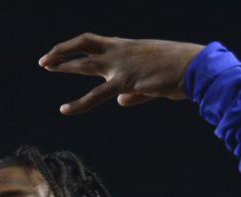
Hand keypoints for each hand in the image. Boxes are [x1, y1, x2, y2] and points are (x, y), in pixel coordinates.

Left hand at [38, 33, 203, 114]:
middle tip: (45, 61)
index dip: (76, 47)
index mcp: (127, 48)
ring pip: (85, 65)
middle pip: (85, 48)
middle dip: (63, 53)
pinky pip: (96, 95)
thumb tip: (120, 101)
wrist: (195, 67)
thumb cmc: (179, 72)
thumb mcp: (154, 81)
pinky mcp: (125, 82)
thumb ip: (134, 92)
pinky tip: (65, 109)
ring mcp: (121, 66)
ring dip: (64, 64)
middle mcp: (120, 53)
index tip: (63, 53)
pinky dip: (78, 103)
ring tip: (46, 67)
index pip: (95, 43)